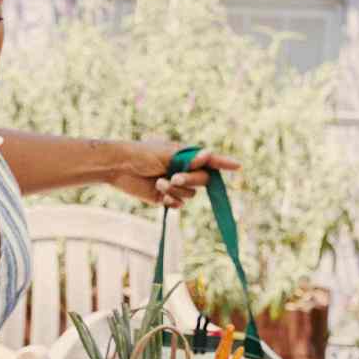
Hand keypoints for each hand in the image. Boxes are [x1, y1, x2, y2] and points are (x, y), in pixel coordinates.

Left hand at [111, 140, 240, 209]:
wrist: (120, 167)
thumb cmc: (142, 153)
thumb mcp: (166, 153)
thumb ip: (188, 159)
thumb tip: (208, 155)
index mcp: (187, 156)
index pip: (210, 161)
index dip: (224, 163)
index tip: (238, 167)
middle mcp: (185, 170)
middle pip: (203, 181)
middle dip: (190, 180)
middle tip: (174, 177)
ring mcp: (176, 185)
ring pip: (190, 195)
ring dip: (175, 191)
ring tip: (159, 183)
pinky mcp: (166, 198)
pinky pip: (178, 205)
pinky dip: (171, 201)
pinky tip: (160, 195)